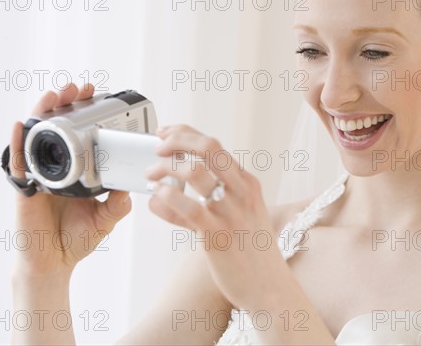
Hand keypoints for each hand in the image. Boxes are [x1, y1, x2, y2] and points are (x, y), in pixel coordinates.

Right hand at [9, 83, 131, 278]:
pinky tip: (22, 125)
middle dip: (66, 104)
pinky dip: (18, 143)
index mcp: (76, 171)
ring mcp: (39, 176)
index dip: (85, 114)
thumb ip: (117, 203)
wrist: (54, 264)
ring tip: (55, 94)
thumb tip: (129, 187)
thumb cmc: (77, 239)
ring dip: (44, 113)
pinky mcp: (24, 189)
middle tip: (79, 88)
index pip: (79, 134)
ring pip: (38, 138)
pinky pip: (18, 163)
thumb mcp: (106, 218)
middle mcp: (57, 169)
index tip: (97, 96)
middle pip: (57, 128)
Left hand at [145, 125, 288, 309]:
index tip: (166, 133)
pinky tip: (156, 197)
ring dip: (165, 168)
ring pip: (194, 171)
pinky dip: (166, 196)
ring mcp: (230, 212)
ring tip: (151, 176)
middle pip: (208, 147)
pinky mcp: (217, 235)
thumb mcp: (235, 219)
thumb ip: (199, 206)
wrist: (270, 287)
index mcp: (247, 183)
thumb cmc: (250, 252)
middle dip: (177, 141)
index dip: (185, 133)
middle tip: (157, 149)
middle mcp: (241, 191)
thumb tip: (161, 197)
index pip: (214, 145)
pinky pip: (187, 207)